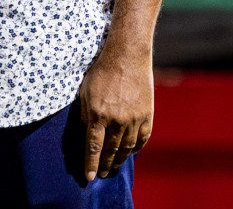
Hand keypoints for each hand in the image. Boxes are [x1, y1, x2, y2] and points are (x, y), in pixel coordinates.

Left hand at [75, 42, 152, 180]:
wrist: (127, 56)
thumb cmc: (101, 71)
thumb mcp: (85, 91)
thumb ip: (86, 114)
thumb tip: (89, 134)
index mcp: (98, 114)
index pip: (93, 147)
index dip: (91, 164)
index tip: (89, 177)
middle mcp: (116, 120)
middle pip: (110, 151)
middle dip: (105, 165)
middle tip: (102, 174)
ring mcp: (133, 119)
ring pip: (126, 148)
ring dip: (119, 159)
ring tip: (114, 166)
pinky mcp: (147, 116)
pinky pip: (141, 139)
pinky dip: (135, 149)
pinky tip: (130, 153)